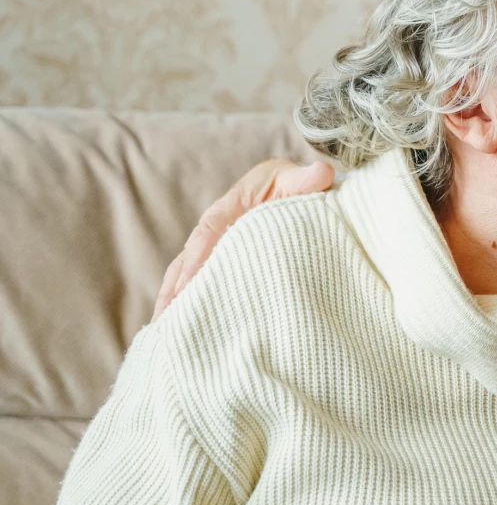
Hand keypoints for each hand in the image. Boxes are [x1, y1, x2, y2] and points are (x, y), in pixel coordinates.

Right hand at [153, 159, 334, 319]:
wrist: (293, 186)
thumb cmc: (294, 183)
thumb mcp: (300, 179)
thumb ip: (309, 179)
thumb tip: (323, 172)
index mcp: (232, 205)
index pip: (209, 230)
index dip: (199, 256)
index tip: (191, 283)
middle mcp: (215, 227)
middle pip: (187, 258)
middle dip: (176, 288)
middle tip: (166, 320)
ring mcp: (214, 247)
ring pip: (184, 273)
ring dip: (173, 300)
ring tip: (164, 332)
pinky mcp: (219, 262)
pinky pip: (196, 282)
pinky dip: (184, 303)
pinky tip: (178, 329)